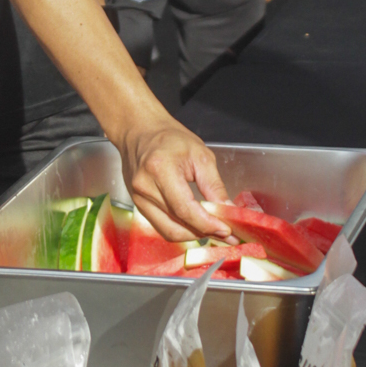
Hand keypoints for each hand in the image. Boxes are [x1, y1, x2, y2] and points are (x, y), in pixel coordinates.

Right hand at [118, 115, 231, 241]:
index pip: (185, 209)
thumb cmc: (170, 138)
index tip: (226, 229)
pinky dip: (181, 229)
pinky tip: (194, 224)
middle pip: (177, 225)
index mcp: (161, 170)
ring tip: (211, 228)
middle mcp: (145, 187)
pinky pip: (161, 226)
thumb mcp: (200, 155)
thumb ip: (214, 186)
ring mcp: (138, 198)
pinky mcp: (137, 205)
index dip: (207, 224)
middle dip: (204, 233)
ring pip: (169, 231)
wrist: (140, 131)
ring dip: (193, 235)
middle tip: (224, 233)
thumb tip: (228, 210)